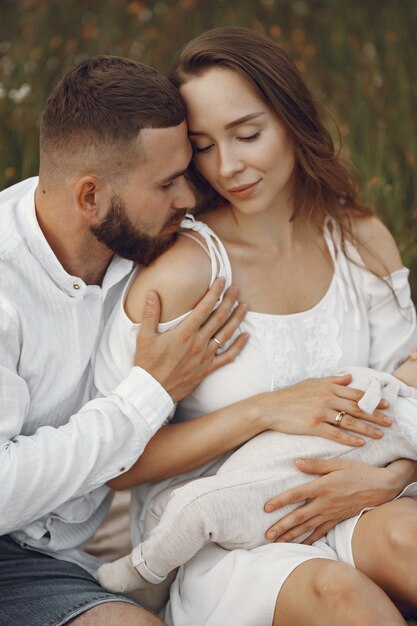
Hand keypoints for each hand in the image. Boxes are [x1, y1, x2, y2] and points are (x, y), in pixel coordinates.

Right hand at [135, 277, 247, 401]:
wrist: (152, 392)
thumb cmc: (147, 364)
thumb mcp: (144, 337)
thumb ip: (150, 314)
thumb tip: (151, 293)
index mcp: (184, 333)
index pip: (204, 307)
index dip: (215, 292)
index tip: (222, 280)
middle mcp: (198, 343)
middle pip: (219, 317)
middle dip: (229, 300)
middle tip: (236, 288)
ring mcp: (205, 356)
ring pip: (226, 334)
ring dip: (237, 318)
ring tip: (245, 305)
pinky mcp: (208, 369)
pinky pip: (228, 356)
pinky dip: (239, 346)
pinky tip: (246, 336)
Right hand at [258, 375, 389, 446]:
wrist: (271, 407)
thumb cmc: (290, 395)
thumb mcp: (312, 383)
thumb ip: (332, 380)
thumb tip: (349, 377)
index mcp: (328, 387)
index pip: (355, 394)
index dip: (372, 400)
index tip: (385, 405)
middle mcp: (327, 398)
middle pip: (356, 408)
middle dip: (375, 416)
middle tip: (389, 422)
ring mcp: (320, 412)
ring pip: (349, 421)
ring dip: (366, 429)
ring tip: (380, 435)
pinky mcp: (314, 426)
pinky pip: (336, 434)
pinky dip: (349, 439)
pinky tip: (360, 443)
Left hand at [264, 458, 404, 543]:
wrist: (380, 487)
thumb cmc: (358, 472)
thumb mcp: (337, 463)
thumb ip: (315, 464)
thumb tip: (295, 462)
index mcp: (322, 487)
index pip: (295, 495)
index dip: (280, 501)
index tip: (266, 508)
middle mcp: (324, 503)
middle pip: (298, 517)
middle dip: (281, 527)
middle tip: (267, 535)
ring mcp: (331, 514)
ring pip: (307, 528)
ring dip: (292, 536)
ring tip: (277, 543)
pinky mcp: (337, 520)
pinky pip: (321, 532)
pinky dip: (310, 540)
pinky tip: (300, 546)